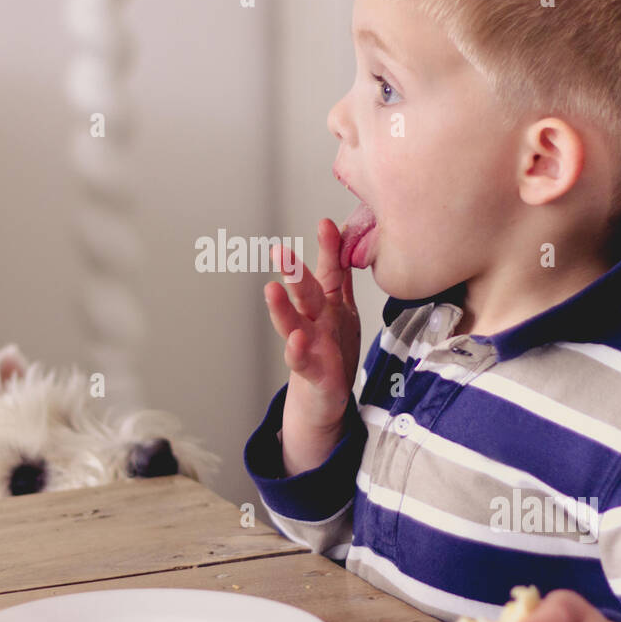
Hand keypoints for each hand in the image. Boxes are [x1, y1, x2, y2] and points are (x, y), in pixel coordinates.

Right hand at [264, 218, 360, 430]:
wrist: (324, 398)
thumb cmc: (333, 350)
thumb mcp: (342, 309)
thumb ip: (341, 277)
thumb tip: (349, 238)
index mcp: (327, 304)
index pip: (329, 271)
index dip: (328, 249)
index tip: (326, 223)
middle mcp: (315, 320)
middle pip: (305, 293)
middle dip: (293, 272)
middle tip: (279, 251)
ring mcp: (310, 346)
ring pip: (294, 323)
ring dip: (282, 308)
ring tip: (271, 289)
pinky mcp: (313, 373)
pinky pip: (302, 361)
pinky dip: (297, 351)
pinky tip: (295, 339)